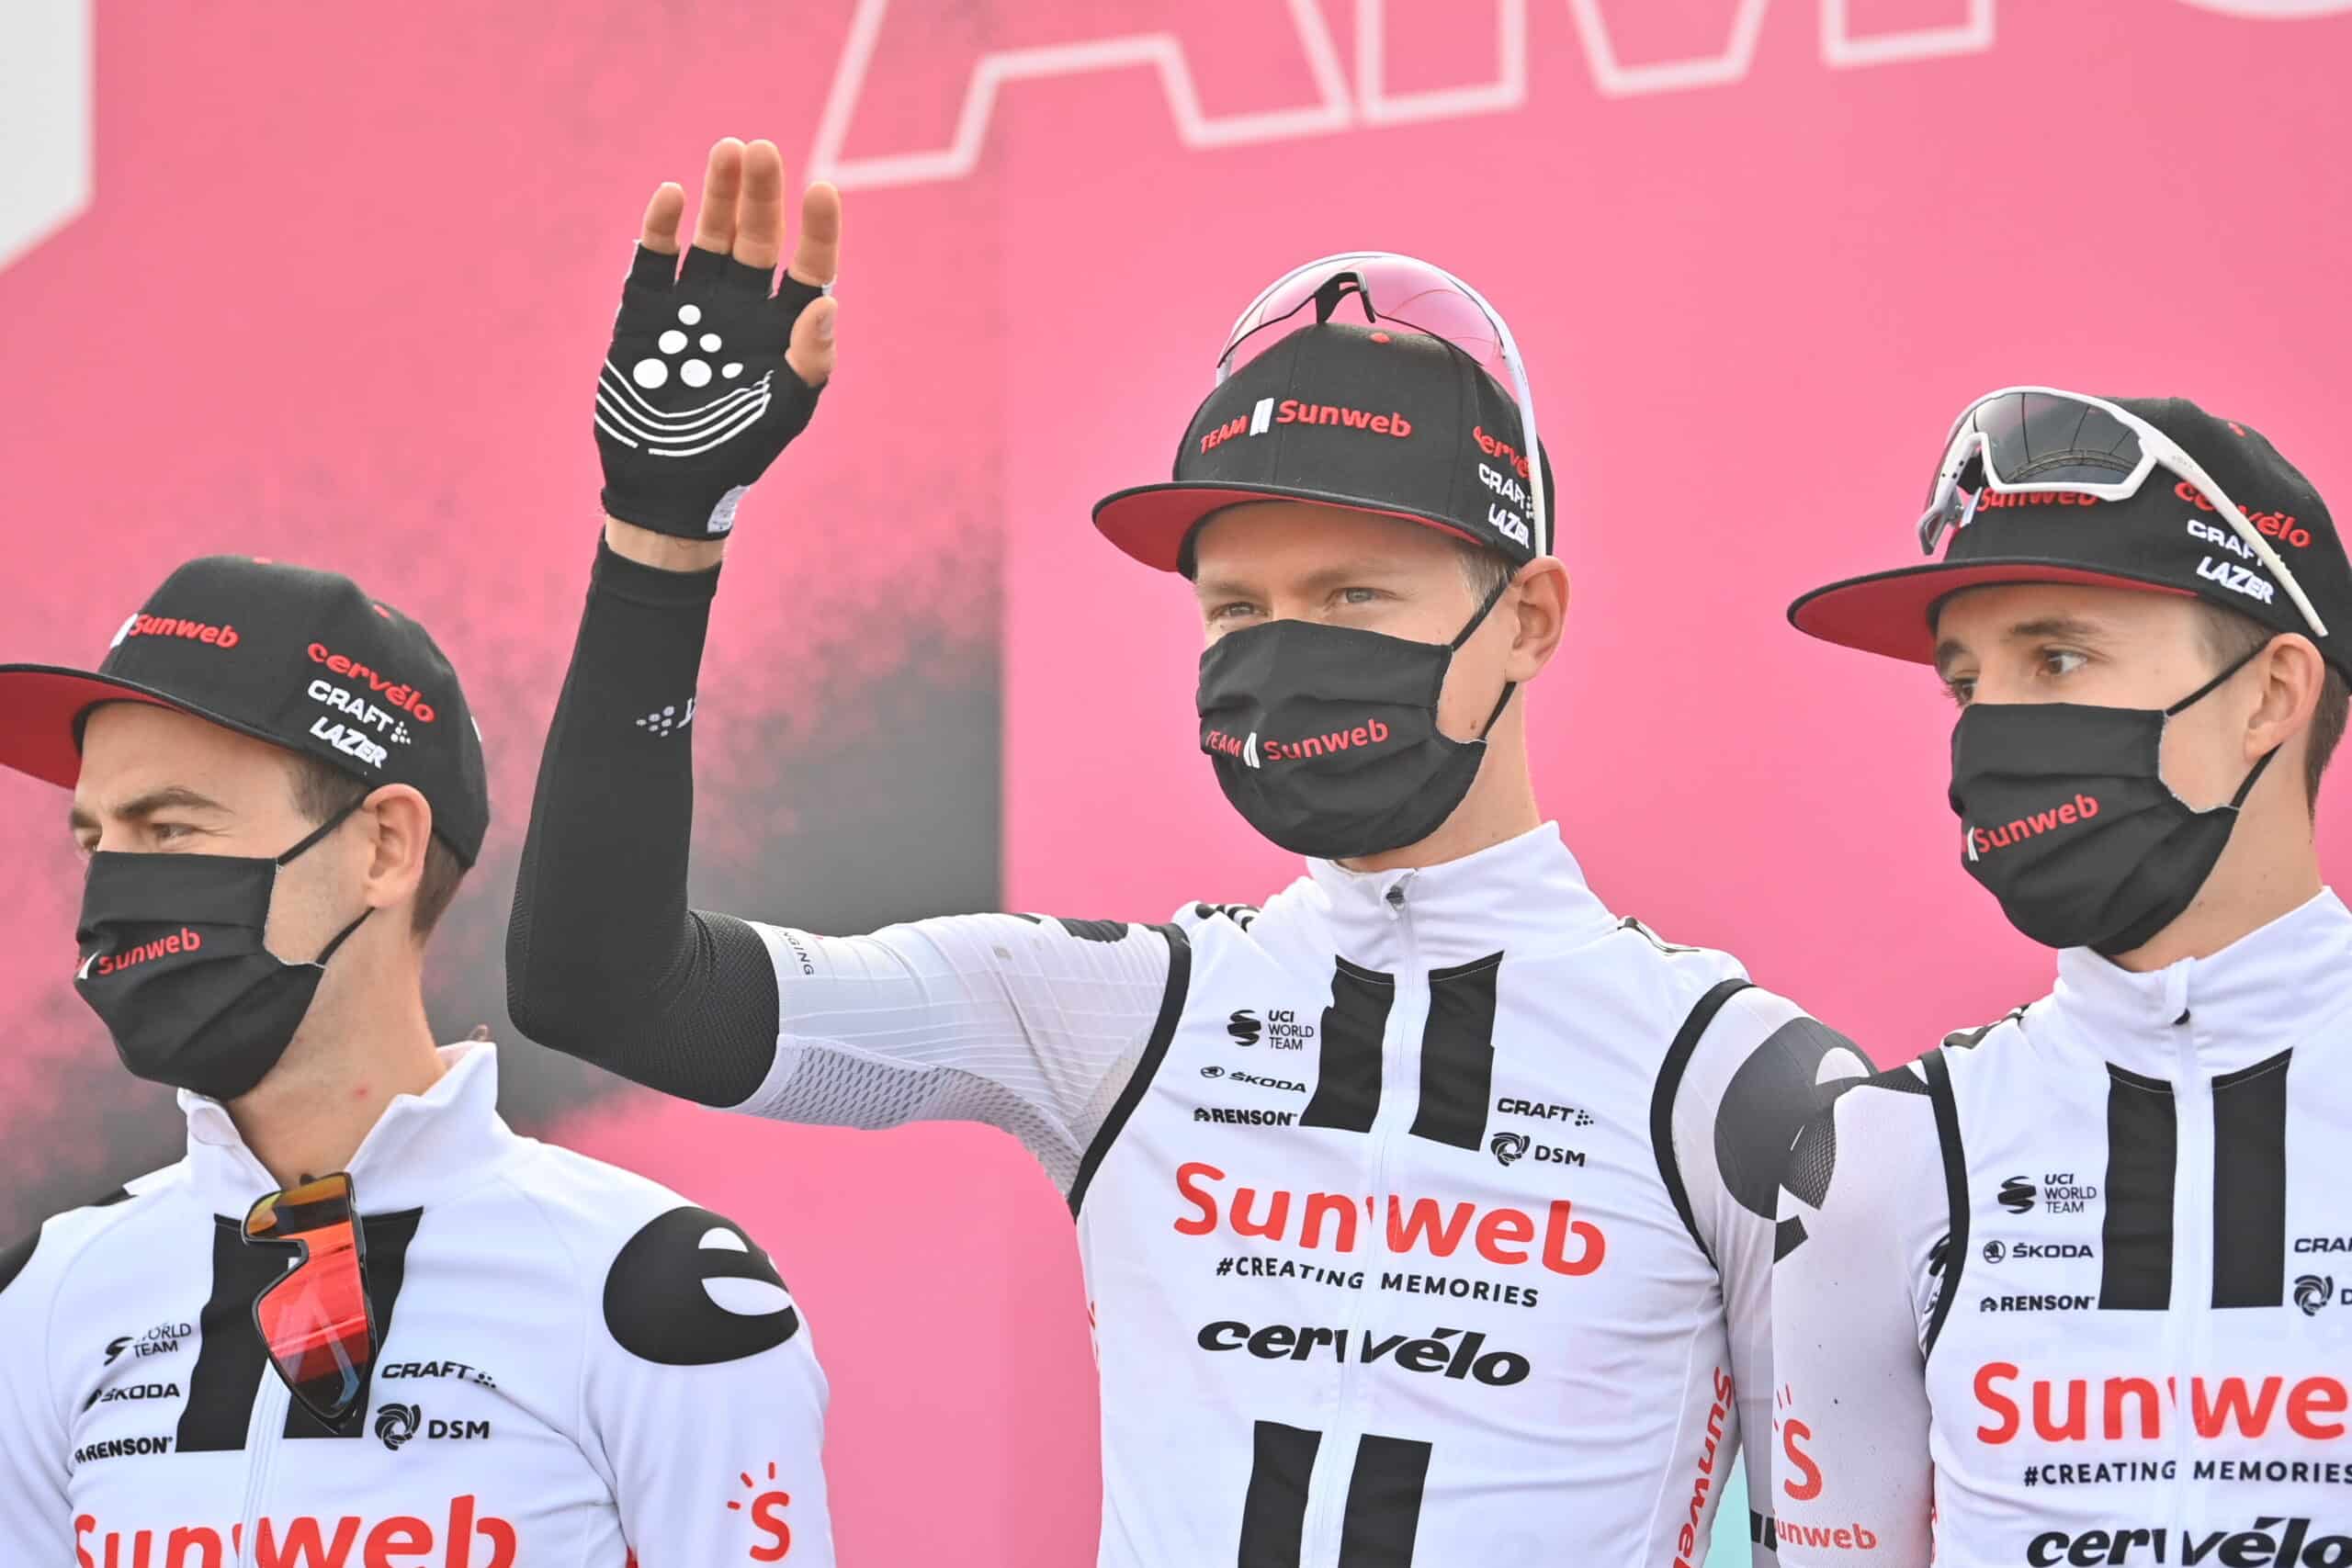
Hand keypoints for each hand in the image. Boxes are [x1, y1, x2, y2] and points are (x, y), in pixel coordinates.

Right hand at [596, 139, 841, 556]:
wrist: (668, 486)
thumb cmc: (737, 451)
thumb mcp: (783, 409)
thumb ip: (809, 358)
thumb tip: (829, 301)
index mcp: (783, 328)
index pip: (811, 266)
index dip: (818, 229)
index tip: (822, 188)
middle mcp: (742, 308)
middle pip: (758, 239)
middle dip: (762, 195)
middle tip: (763, 150)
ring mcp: (693, 306)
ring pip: (711, 237)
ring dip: (719, 195)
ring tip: (729, 152)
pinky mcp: (645, 311)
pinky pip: (655, 259)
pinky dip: (660, 226)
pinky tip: (672, 196)